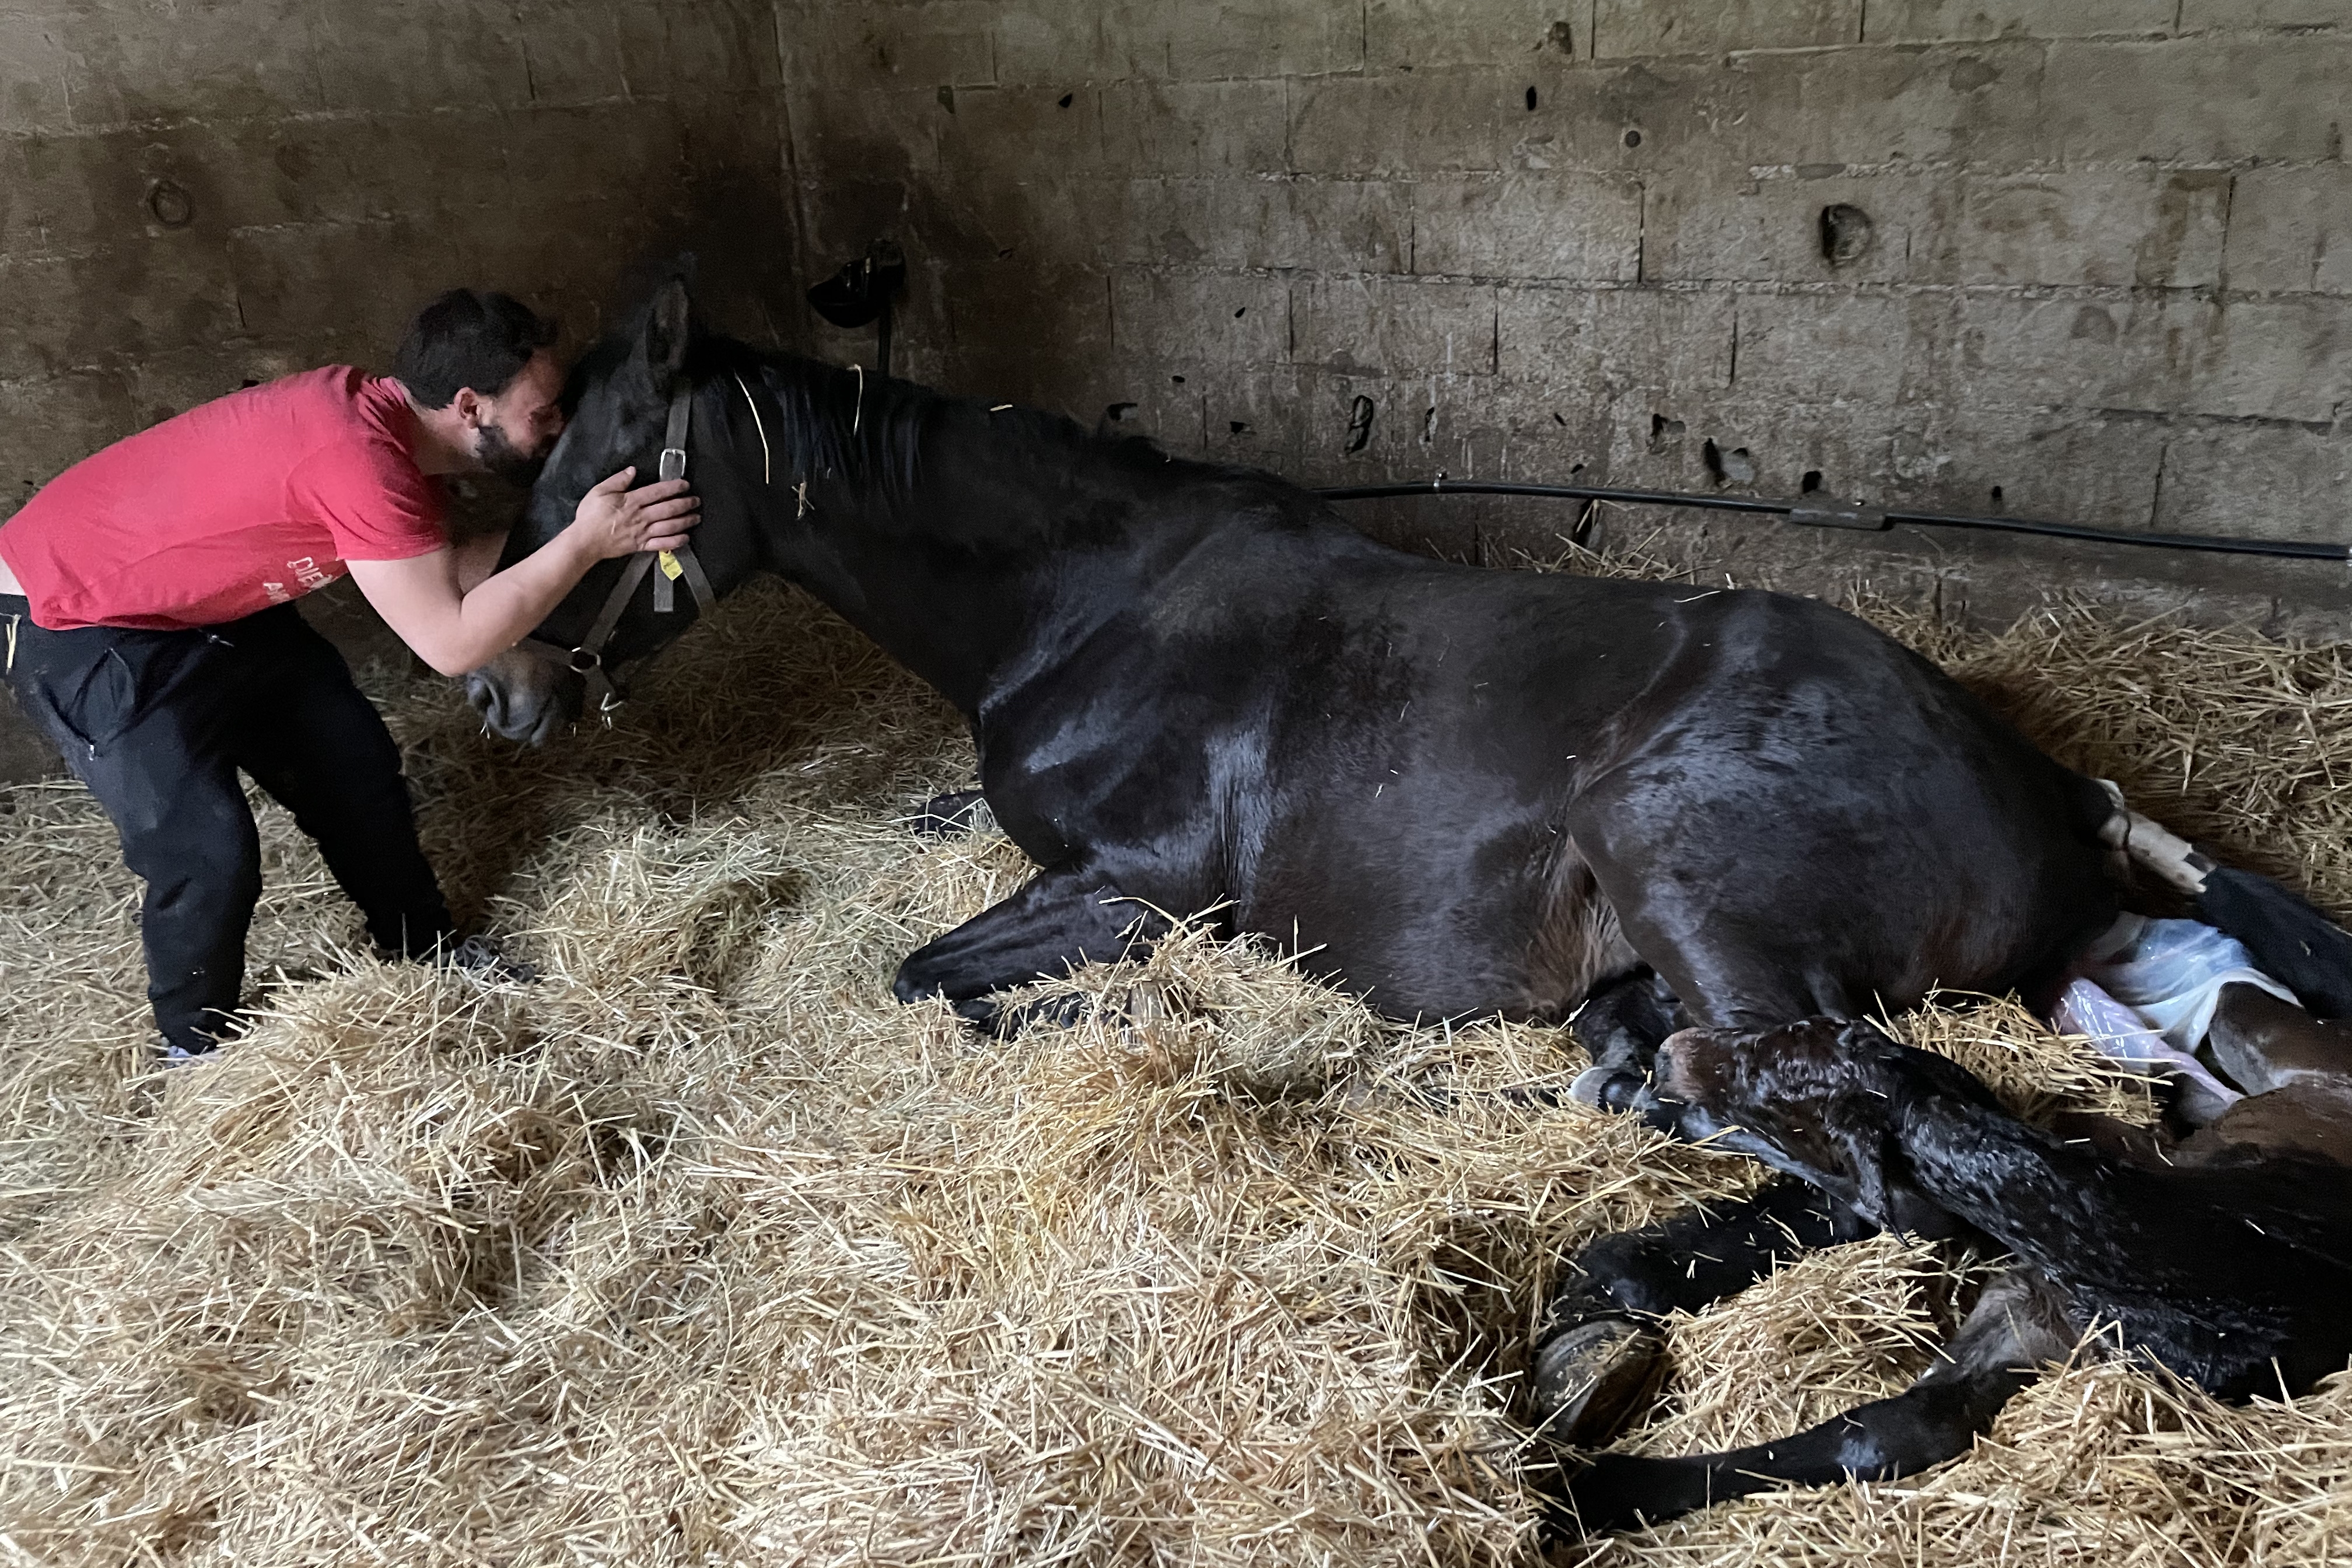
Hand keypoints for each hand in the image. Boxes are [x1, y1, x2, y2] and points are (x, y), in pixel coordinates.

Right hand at [569, 467, 700, 559]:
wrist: (585, 541)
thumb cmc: (590, 517)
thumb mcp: (600, 491)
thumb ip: (617, 480)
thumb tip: (632, 471)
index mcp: (632, 501)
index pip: (657, 492)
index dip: (673, 487)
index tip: (684, 484)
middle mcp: (641, 517)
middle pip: (668, 508)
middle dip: (685, 503)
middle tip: (696, 500)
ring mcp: (642, 532)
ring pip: (669, 526)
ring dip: (685, 521)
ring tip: (696, 517)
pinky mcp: (640, 546)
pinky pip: (662, 544)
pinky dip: (675, 541)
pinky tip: (685, 538)